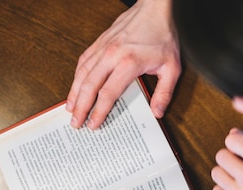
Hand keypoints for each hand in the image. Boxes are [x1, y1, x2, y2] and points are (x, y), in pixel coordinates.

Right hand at [66, 0, 180, 128]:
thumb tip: (157, 112)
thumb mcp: (172, 68)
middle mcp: (112, 55)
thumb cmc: (164, 36)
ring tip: (70, 109)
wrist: (156, 9)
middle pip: (89, 86)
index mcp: (129, 63)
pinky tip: (75, 87)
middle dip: (81, 107)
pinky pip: (84, 61)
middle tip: (75, 123)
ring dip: (75, 93)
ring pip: (82, 74)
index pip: (108, 93)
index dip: (99, 111)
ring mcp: (103, 47)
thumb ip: (165, 92)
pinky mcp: (100, 42)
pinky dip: (77, 76)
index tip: (94, 124)